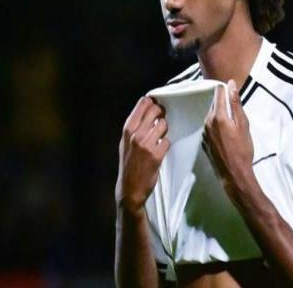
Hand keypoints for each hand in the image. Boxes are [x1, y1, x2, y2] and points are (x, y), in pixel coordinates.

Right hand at [115, 96, 169, 216]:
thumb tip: (148, 107)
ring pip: (164, 124)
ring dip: (164, 130)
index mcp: (127, 129)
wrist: (129, 189)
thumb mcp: (125, 142)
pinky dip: (165, 145)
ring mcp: (146, 144)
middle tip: (160, 120)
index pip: (143, 103)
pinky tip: (160, 150)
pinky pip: (167, 141)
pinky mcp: (157, 154)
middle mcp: (136, 134)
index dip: (152, 102)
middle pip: (156, 110)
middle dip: (161, 113)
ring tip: (159, 138)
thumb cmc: (128, 164)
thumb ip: (135, 126)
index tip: (156, 106)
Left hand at [203, 80, 254, 197]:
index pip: (219, 93)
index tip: (232, 90)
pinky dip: (216, 125)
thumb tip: (231, 85)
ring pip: (211, 115)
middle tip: (235, 108)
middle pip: (214, 104)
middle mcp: (207, 122)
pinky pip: (209, 127)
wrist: (234, 174)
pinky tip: (225, 133)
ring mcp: (204, 133)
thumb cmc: (243, 149)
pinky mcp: (204, 142)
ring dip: (220, 114)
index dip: (226, 89)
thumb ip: (236, 104)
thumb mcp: (243, 124)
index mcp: (218, 116)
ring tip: (232, 122)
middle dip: (223, 102)